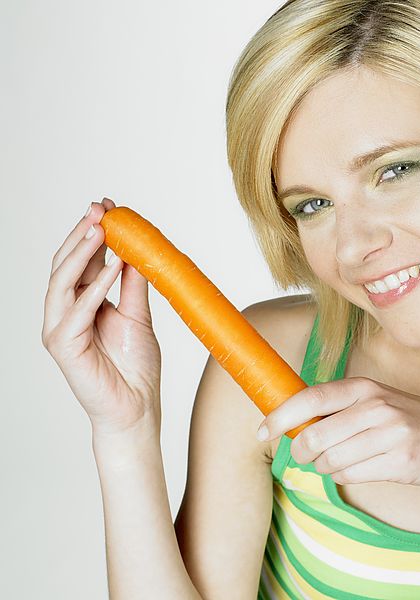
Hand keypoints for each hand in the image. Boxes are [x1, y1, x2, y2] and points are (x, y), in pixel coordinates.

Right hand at [42, 198, 161, 435]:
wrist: (137, 406)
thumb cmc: (135, 365)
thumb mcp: (138, 315)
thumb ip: (134, 284)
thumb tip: (137, 249)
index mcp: (83, 301)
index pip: (83, 260)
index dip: (95, 233)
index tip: (110, 208)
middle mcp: (67, 311)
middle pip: (66, 264)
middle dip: (82, 234)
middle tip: (100, 209)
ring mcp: (61, 327)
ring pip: (62, 281)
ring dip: (82, 253)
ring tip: (102, 229)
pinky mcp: (63, 346)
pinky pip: (76, 311)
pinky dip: (94, 287)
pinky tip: (114, 267)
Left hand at [258, 377, 419, 488]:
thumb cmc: (401, 420)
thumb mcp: (372, 402)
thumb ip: (335, 408)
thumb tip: (288, 424)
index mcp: (364, 387)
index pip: (311, 398)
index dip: (281, 416)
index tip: (262, 431)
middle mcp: (376, 406)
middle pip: (315, 437)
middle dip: (302, 452)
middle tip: (305, 455)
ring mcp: (390, 434)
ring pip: (330, 461)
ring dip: (325, 467)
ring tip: (339, 460)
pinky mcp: (399, 461)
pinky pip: (350, 475)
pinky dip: (344, 476)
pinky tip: (358, 467)